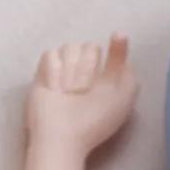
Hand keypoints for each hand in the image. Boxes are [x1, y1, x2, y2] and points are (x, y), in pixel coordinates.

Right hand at [25, 32, 138, 155]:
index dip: (114, 54)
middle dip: (87, 68)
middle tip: (82, 91)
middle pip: (89, 46)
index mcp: (109, 77)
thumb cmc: (95, 121)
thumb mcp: (121, 97)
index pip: (114, 52)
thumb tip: (121, 35)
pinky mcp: (45, 71)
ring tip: (68, 92)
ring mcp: (66, 69)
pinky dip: (54, 73)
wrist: (63, 134)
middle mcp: (88, 70)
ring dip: (70, 72)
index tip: (113, 52)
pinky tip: (55, 88)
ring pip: (70, 48)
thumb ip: (125, 69)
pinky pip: (50, 54)